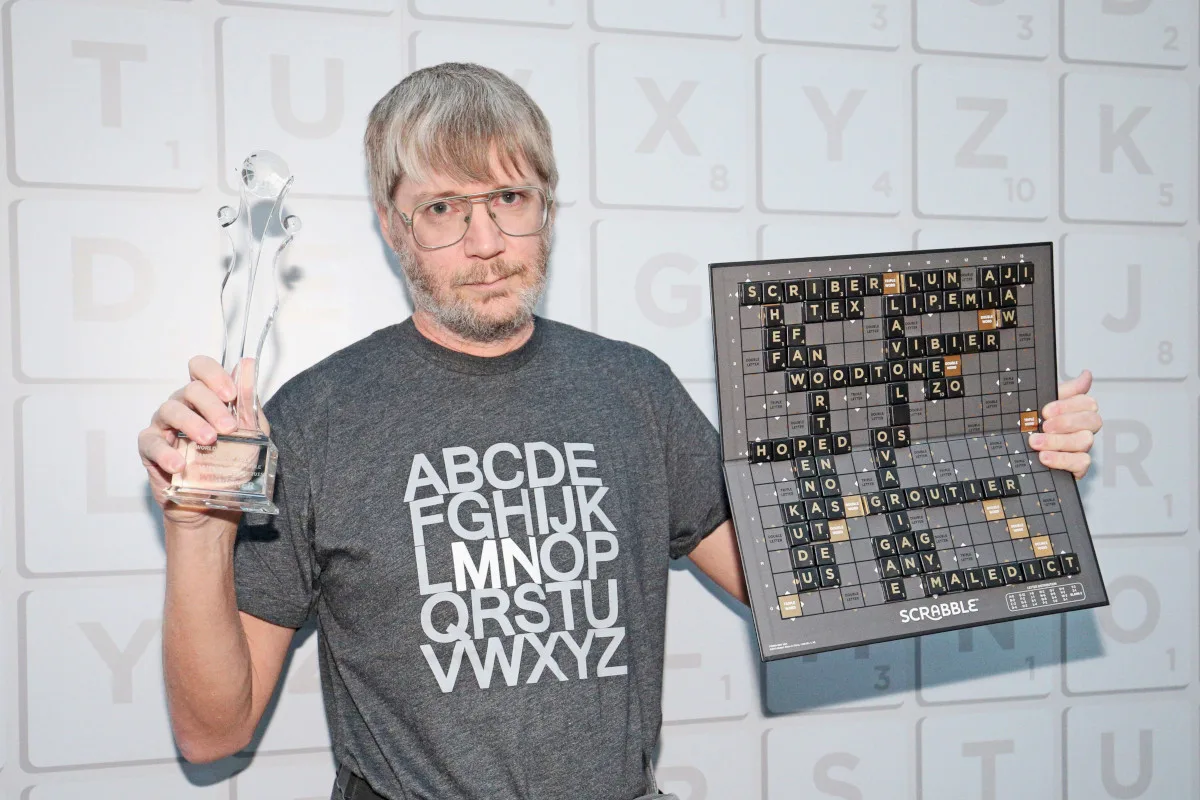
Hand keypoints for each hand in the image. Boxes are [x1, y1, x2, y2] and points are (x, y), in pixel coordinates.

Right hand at [138, 356, 240, 523]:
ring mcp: (164, 426)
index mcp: (206, 398)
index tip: (230, 395)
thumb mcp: (250, 433)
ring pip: (169, 409)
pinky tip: (179, 464)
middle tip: (228, 428)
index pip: (200, 368)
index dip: (213, 375)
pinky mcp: (150, 450)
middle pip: (190, 389)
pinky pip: (151, 442)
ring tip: (209, 441)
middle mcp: (183, 406)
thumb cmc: (232, 465)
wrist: (217, 505)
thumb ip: (247, 401)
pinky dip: (165, 452)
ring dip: (191, 423)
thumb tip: (246, 364)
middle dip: (211, 406)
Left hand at [1028, 369, 1101, 480]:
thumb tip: (1086, 374)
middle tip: (1043, 425)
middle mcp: (1082, 429)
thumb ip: (1064, 390)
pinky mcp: (1077, 467)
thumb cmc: (1030, 425)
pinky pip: (1082, 463)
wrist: (1014, 450)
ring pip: (1085, 441)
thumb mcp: (1040, 403)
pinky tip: (1045, 457)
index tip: (1045, 411)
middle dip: (1066, 422)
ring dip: (1059, 441)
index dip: (1068, 405)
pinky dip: (1062, 459)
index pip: (1088, 402)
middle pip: (1093, 420)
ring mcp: (1081, 448)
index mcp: (1076, 411)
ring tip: (1036, 442)